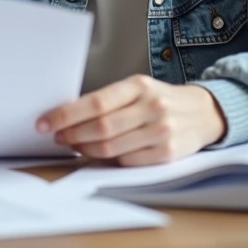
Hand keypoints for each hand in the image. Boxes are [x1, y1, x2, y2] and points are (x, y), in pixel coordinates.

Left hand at [37, 75, 225, 165]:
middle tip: (56, 137)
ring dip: (85, 149)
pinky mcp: (168, 153)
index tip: (45, 122)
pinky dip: (108, 160)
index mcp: (139, 85)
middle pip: (100, 127)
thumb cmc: (160, 99)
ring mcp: (161, 130)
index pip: (95, 102)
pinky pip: (127, 161)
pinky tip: (99, 154)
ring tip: (72, 145)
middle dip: (71, 134)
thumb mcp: (137, 88)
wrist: (202, 112)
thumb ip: (108, 100)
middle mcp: (152, 106)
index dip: (66, 114)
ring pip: (111, 147)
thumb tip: (67, 115)